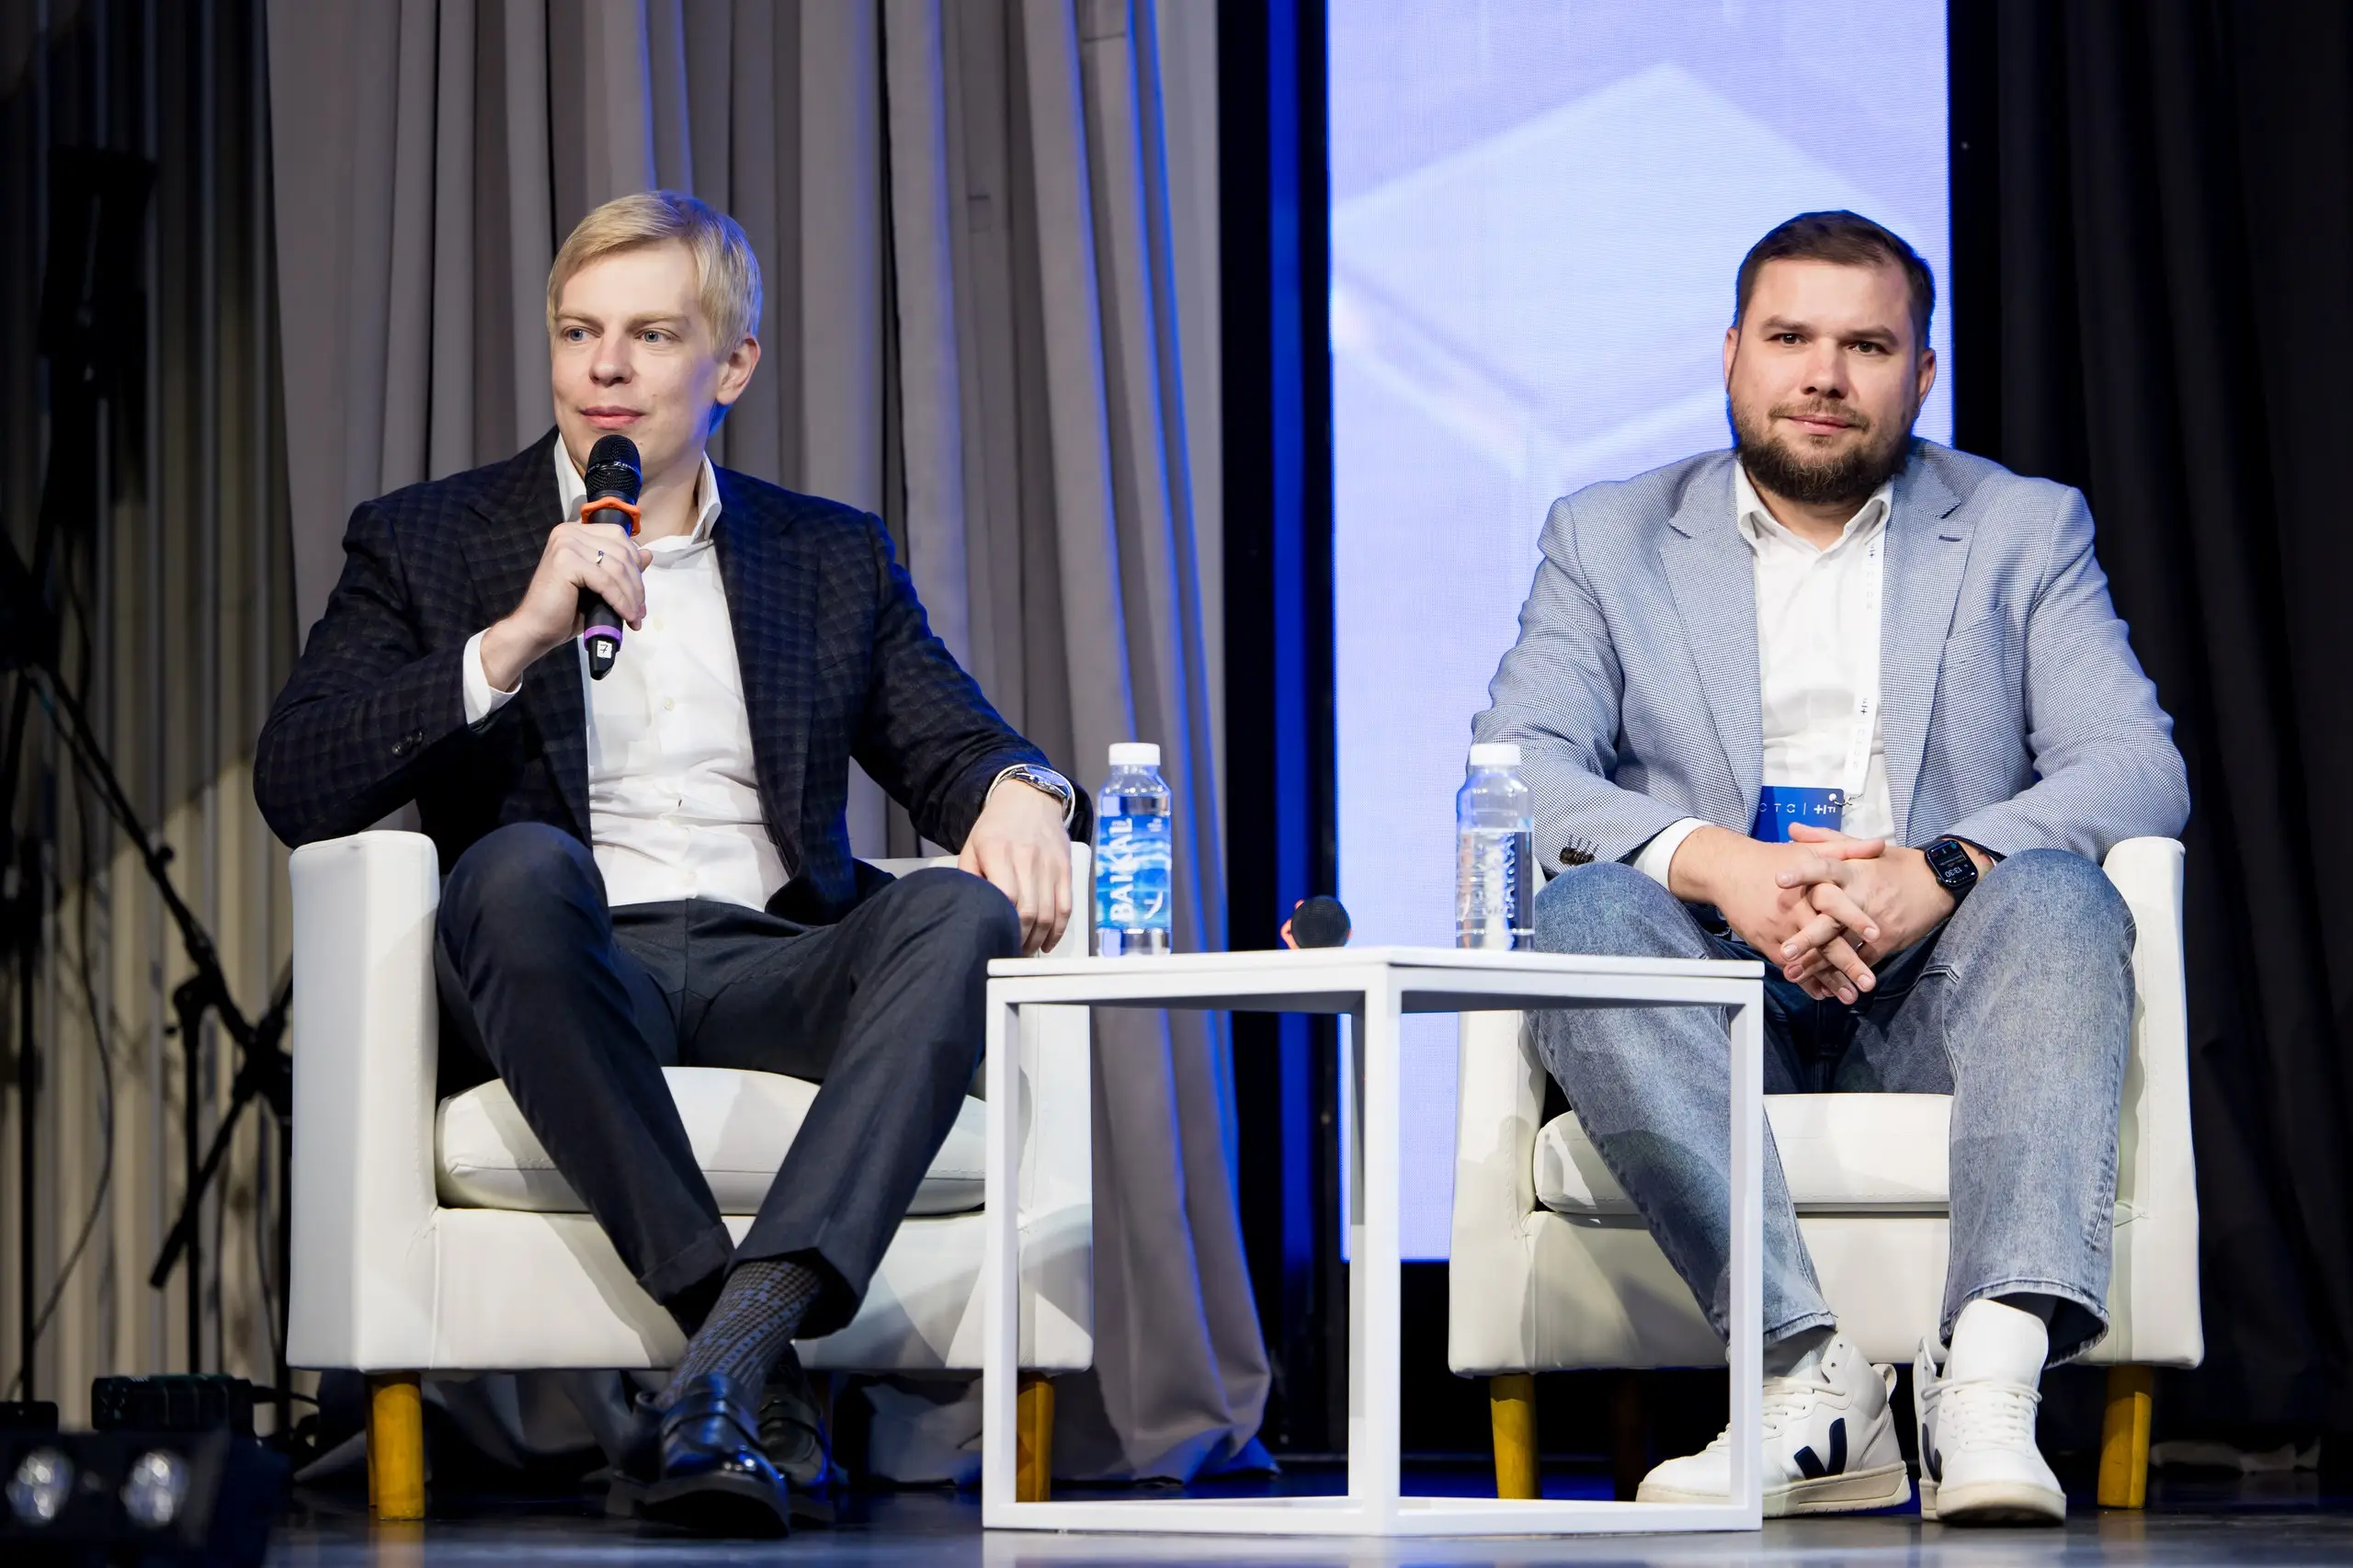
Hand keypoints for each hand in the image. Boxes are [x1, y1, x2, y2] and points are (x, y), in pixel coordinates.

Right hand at [479, 519, 654, 689]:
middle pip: (621, 551)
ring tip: (635, 617)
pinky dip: (620, 600)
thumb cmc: (566, 609)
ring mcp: (566, 543)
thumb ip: (621, 568)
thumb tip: (649, 554)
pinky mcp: (566, 561)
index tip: (639, 594)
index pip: (619, 537)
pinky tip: (625, 616)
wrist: (536, 629)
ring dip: (632, 595)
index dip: (635, 564)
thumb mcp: (601, 586)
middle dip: (636, 584)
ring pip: (617, 567)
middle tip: (640, 610)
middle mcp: (569, 531)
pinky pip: (606, 581)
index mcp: (576, 531)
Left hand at [958, 780, 1072, 954]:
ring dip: (1037, 939)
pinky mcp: (1065, 868)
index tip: (994, 938)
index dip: (1002, 923)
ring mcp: (1049, 864)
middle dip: (1019, 939)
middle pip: (1028, 911)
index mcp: (997, 850)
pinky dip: (1058, 930)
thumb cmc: (997, 826)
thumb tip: (970, 910)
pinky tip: (1047, 942)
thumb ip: (968, 877)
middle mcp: (1026, 857)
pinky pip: (1065, 906)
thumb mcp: (971, 846)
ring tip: (1025, 949)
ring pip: (1048, 914)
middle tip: (1009, 951)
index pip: (1005, 896)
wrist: (1029, 798)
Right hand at [1667, 825, 1886, 1003]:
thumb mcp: (1809, 849)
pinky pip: (1789, 966)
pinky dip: (1806, 981)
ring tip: (1850, 996)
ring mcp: (1780, 929)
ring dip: (1830, 980)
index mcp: (1809, 886)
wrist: (1728, 870)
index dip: (1856, 919)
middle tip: (1869, 983)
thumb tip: (1880, 845)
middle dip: (1848, 963)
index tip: (1876, 935)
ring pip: (1809, 959)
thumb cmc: (1772, 858)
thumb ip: (1846, 848)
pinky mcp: (1766, 942)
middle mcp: (1795, 910)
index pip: (1837, 904)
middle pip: (1825, 940)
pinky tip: (1822, 993)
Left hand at [1776, 824, 1973, 997]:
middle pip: (1831, 918)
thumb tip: (1791, 828)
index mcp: (1853, 872)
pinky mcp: (1887, 941)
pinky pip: (1863, 960)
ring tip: (1792, 973)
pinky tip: (1824, 987)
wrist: (1936, 882)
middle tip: (1784, 950)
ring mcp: (1875, 923)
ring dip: (1817, 962)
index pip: (1824, 869)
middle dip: (1807, 937)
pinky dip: (1844, 974)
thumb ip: (1824, 840)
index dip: (1802, 872)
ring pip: (1843, 945)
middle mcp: (1862, 898)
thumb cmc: (1894, 864)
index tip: (1779, 878)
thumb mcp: (1862, 847)